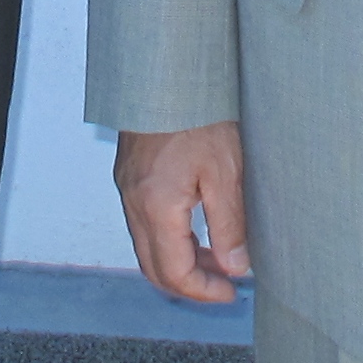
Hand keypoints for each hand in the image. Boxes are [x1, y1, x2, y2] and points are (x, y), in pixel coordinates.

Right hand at [115, 122, 250, 302]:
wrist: (167, 71)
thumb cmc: (199, 113)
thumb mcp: (225, 171)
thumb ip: (229, 225)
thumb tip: (236, 267)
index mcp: (156, 208)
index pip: (174, 273)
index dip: (203, 291)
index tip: (231, 292)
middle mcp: (134, 203)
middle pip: (154, 267)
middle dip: (188, 283)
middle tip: (223, 283)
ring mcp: (127, 189)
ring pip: (146, 247)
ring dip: (178, 261)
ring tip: (215, 257)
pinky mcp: (129, 176)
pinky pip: (143, 224)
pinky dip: (167, 238)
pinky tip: (193, 228)